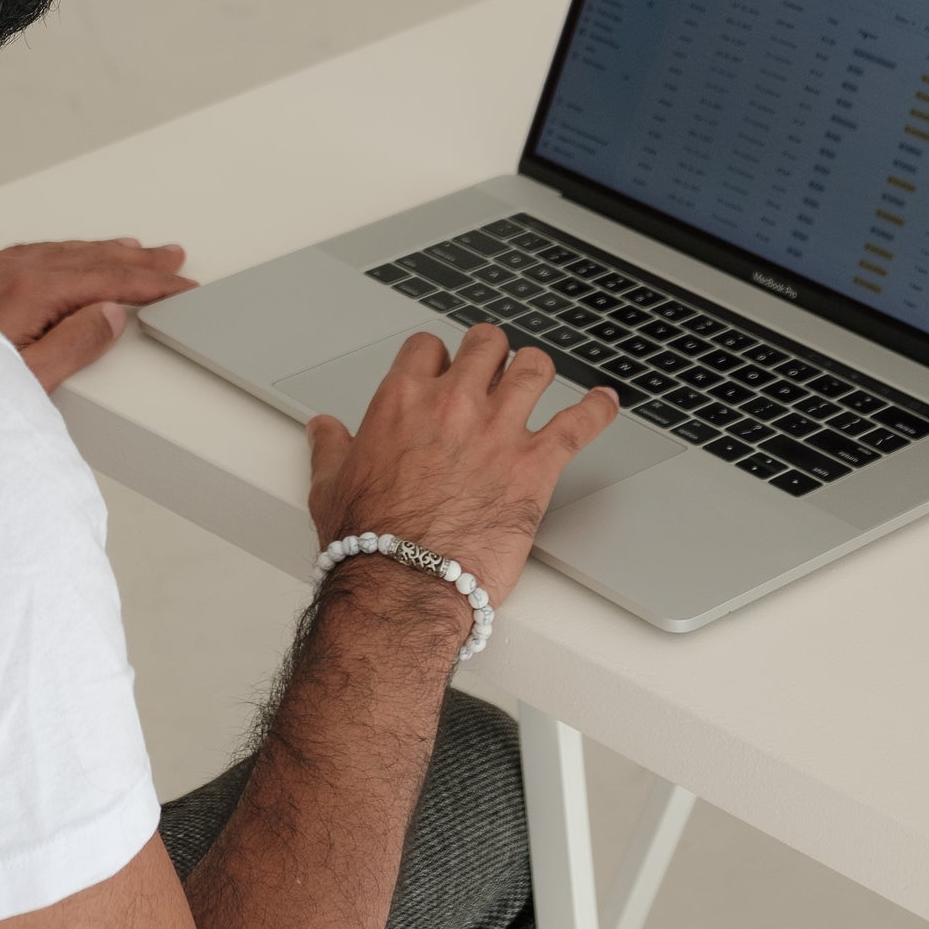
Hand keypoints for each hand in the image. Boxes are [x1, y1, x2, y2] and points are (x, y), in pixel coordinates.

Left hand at [0, 237, 195, 394]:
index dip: (151, 284)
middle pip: (87, 259)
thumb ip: (72, 346)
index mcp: (30, 292)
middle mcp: (8, 270)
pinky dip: (61, 252)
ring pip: (57, 251)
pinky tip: (61, 256)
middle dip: (134, 259)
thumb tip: (111, 314)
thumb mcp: (22, 379)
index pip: (108, 281)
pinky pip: (29, 252)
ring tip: (129, 251)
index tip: (181, 285)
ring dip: (99, 251)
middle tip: (170, 259)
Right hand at [306, 324, 618, 608]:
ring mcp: (498, 431)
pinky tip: (605, 403)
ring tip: (540, 376)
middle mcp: (453, 404)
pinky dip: (598, 409)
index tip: (443, 368)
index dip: (438, 356)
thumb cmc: (368, 542)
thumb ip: (330, 448)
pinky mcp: (536, 465)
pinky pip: (580, 422)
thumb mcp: (331, 485)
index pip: (427, 347)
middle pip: (486, 344)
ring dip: (537, 369)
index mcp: (402, 401)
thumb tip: (323, 429)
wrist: (403, 584)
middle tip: (495, 365)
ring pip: (534, 368)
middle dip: (491, 352)